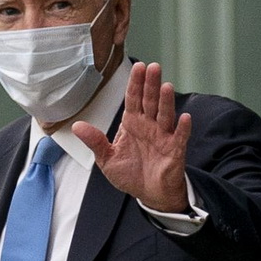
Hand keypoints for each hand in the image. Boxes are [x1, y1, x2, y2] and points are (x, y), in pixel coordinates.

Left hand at [72, 62, 191, 212]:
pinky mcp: (175, 151)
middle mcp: (149, 126)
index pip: (134, 99)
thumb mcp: (107, 159)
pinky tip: (184, 117)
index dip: (135, 83)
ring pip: (165, 115)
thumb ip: (95, 141)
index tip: (138, 67)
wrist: (149, 194)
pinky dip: (182, 128)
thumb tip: (76, 126)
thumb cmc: (130, 174)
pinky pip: (180, 138)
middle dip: (151, 84)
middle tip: (153, 67)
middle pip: (150, 101)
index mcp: (132, 124)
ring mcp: (163, 137)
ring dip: (166, 101)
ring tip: (166, 86)